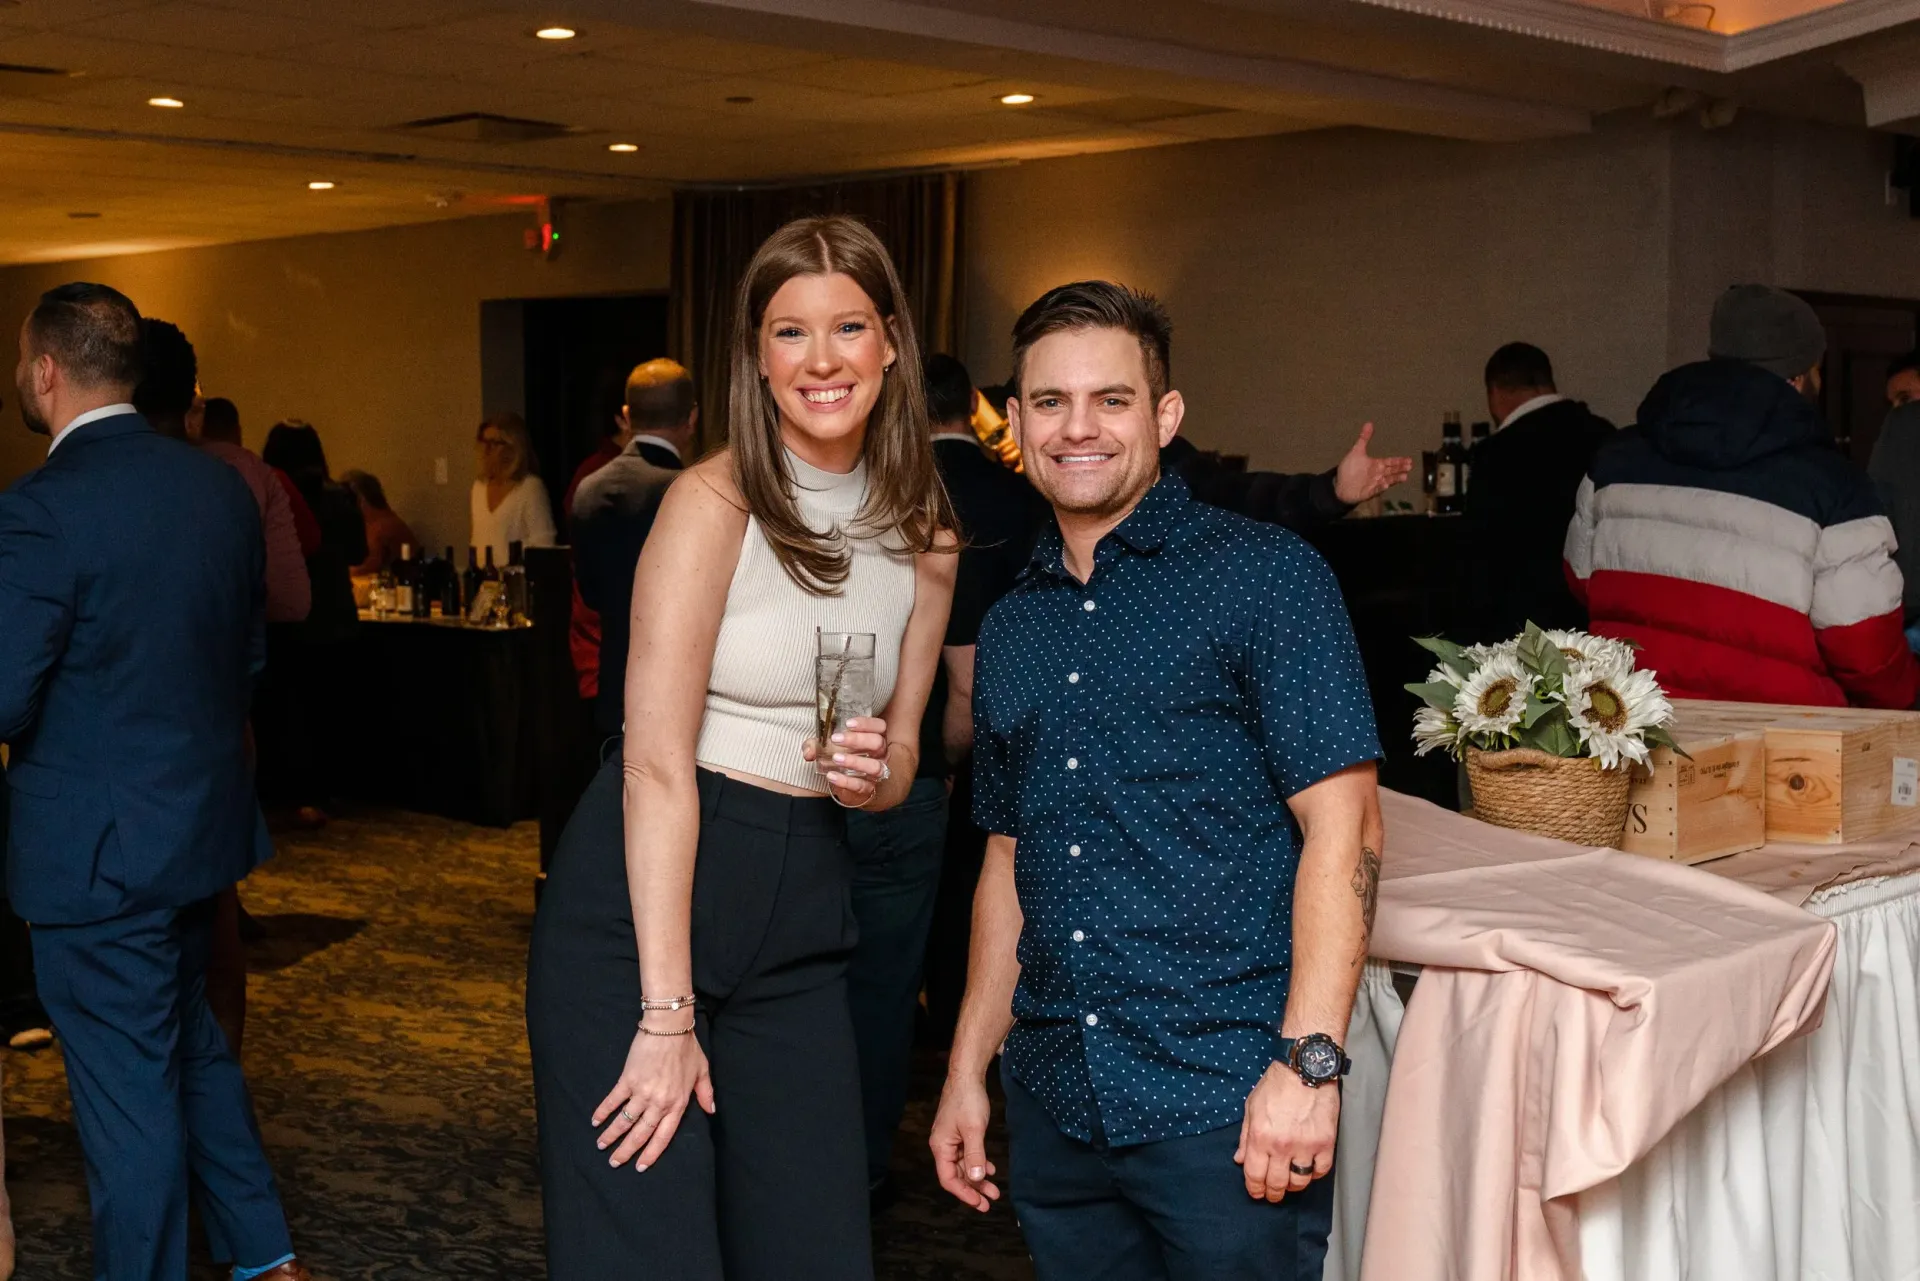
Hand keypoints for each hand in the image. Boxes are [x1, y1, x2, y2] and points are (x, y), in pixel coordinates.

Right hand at [592, 1019, 714, 1171]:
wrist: (669, 1027)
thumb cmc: (687, 1048)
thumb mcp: (702, 1071)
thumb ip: (705, 1093)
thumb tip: (711, 1110)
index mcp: (677, 1104)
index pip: (663, 1137)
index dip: (651, 1154)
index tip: (640, 1167)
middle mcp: (659, 1103)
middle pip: (640, 1134)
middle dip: (626, 1151)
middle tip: (614, 1163)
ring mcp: (642, 1092)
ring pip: (624, 1121)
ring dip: (611, 1135)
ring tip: (601, 1145)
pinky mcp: (628, 1079)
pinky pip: (613, 1100)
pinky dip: (603, 1112)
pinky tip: (595, 1121)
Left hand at [802, 715, 888, 804]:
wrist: (848, 785)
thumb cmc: (842, 757)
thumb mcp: (827, 747)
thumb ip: (815, 746)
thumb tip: (808, 751)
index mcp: (875, 738)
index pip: (880, 726)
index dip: (867, 724)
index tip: (848, 723)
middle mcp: (880, 755)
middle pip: (878, 743)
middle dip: (857, 739)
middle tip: (836, 739)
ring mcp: (876, 772)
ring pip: (874, 766)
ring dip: (855, 761)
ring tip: (836, 758)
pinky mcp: (869, 789)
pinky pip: (861, 785)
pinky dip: (845, 781)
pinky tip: (831, 775)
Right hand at [930, 1071, 1000, 1211]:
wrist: (967, 1075)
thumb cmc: (968, 1100)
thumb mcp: (974, 1130)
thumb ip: (975, 1155)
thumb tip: (976, 1179)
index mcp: (941, 1147)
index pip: (949, 1179)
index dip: (964, 1193)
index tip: (980, 1203)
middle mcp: (943, 1145)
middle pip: (956, 1175)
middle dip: (973, 1189)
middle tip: (989, 1202)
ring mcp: (951, 1139)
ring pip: (964, 1166)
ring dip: (978, 1178)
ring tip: (994, 1190)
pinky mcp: (959, 1133)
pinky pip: (968, 1155)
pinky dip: (978, 1163)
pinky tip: (990, 1169)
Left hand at [1234, 1062, 1338, 1201]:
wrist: (1305, 1068)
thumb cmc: (1276, 1085)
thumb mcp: (1251, 1107)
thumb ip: (1244, 1136)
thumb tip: (1239, 1159)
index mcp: (1260, 1136)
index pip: (1254, 1175)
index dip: (1254, 1189)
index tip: (1256, 1193)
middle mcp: (1282, 1145)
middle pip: (1276, 1183)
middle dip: (1272, 1193)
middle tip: (1273, 1195)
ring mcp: (1305, 1145)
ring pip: (1299, 1182)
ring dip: (1293, 1186)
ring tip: (1290, 1184)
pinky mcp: (1326, 1143)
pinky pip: (1320, 1170)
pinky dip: (1314, 1174)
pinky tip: (1308, 1170)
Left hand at [1332, 423, 1413, 505]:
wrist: (1340, 484)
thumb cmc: (1350, 469)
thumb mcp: (1356, 451)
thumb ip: (1364, 438)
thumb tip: (1369, 423)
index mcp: (1376, 465)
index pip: (1390, 462)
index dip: (1399, 461)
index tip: (1409, 460)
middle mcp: (1378, 474)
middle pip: (1391, 471)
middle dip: (1400, 469)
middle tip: (1409, 466)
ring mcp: (1374, 484)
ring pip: (1387, 481)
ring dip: (1395, 479)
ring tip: (1404, 477)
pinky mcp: (1368, 492)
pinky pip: (1375, 490)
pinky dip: (1380, 488)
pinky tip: (1386, 485)